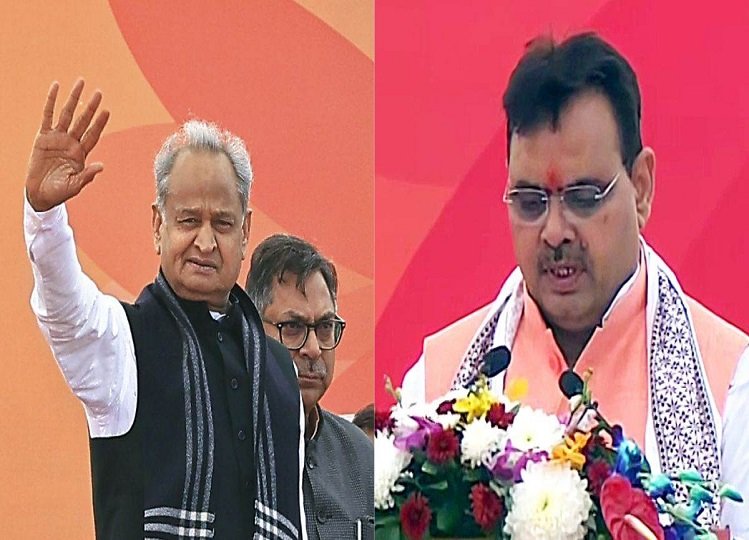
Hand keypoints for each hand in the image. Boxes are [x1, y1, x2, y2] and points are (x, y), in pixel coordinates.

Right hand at [25, 79, 109, 211]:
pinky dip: (51, 101)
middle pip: (83, 121)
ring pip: (67, 114)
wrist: (40, 194)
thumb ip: (87, 175)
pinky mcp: (43, 137)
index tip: (107, 111)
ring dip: (74, 99)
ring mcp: (57, 138)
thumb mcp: (75, 185)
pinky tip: (56, 87)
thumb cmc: (59, 192)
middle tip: (99, 92)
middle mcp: (71, 143)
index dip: (100, 123)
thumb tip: (102, 166)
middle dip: (90, 107)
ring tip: (80, 83)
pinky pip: (47, 115)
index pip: (93, 134)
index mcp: (81, 154)